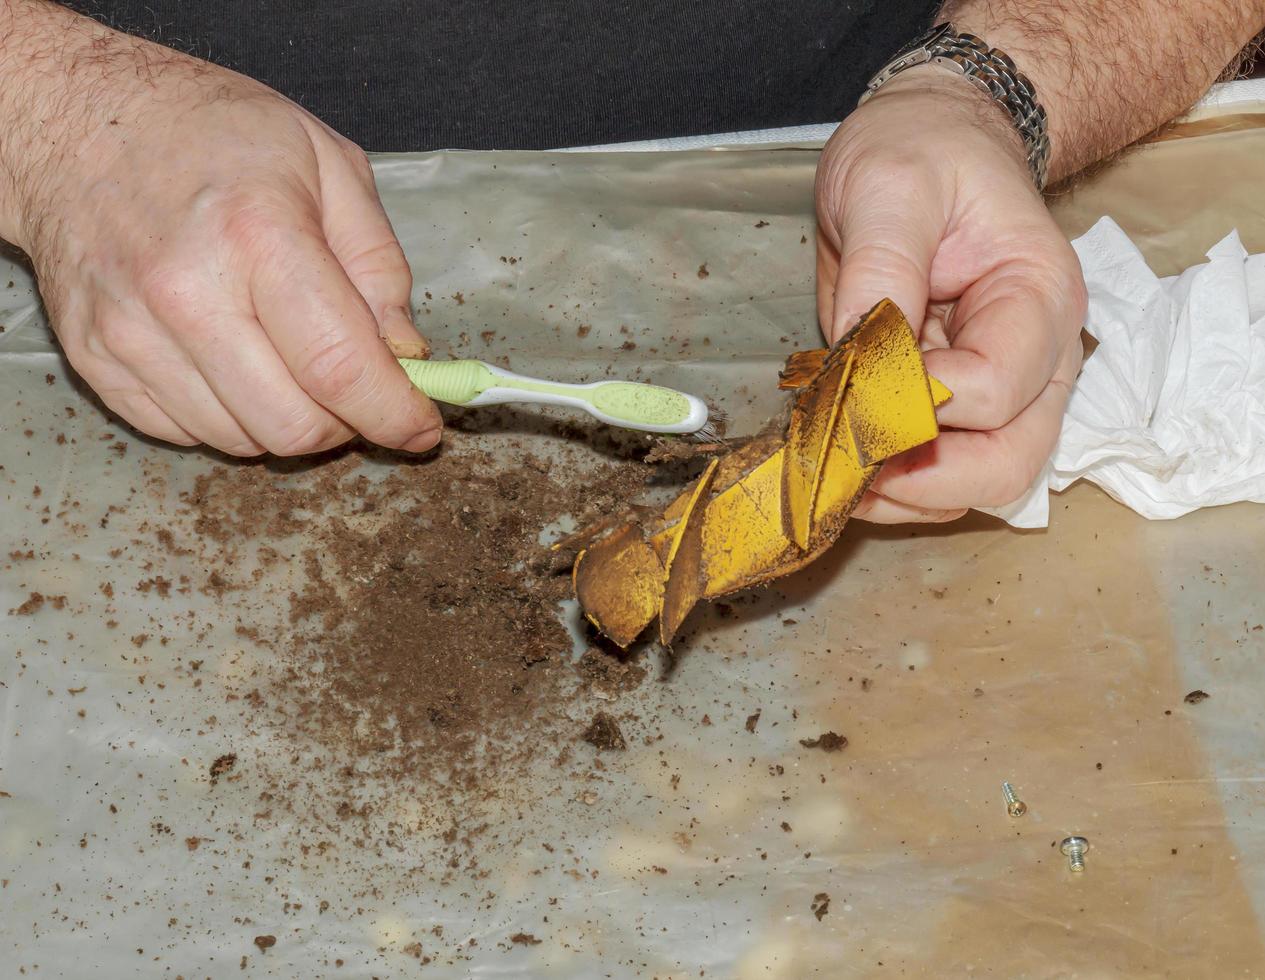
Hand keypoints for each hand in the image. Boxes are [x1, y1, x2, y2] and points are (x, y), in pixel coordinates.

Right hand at [7, 19, 439, 455]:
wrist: (75, 121)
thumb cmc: (213, 132)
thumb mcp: (327, 164)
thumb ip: (378, 265)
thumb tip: (405, 354)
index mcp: (258, 236)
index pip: (340, 368)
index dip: (394, 414)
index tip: (422, 428)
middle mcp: (186, 293)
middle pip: (293, 425)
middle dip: (345, 424)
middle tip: (353, 385)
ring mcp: (130, 333)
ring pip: (242, 442)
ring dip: (286, 420)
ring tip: (289, 361)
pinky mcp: (94, 359)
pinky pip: (185, 433)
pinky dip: (229, 415)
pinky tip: (234, 360)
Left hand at [815, 68, 1086, 521]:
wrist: (930, 142)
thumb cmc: (921, 152)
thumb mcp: (890, 186)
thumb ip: (882, 268)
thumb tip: (864, 355)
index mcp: (1037, 299)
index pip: (996, 390)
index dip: (920, 405)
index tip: (854, 385)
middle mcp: (1037, 359)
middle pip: (1007, 464)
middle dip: (921, 479)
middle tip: (842, 459)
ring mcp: (1003, 391)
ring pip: (974, 486)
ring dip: (902, 493)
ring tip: (833, 463)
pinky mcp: (960, 408)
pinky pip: (939, 473)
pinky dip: (891, 483)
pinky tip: (841, 455)